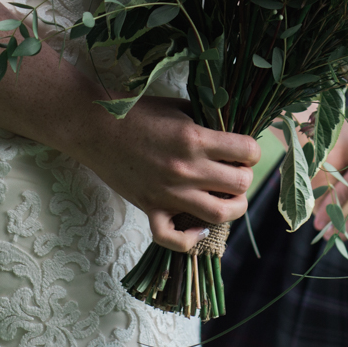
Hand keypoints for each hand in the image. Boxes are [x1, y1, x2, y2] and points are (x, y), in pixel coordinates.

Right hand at [64, 93, 259, 253]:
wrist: (95, 128)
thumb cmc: (137, 112)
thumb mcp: (179, 107)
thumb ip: (208, 120)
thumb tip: (234, 132)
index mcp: (196, 139)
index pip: (247, 151)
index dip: (252, 151)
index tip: (244, 151)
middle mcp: (186, 169)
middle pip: (240, 184)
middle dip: (244, 177)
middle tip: (235, 171)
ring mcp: (168, 193)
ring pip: (219, 215)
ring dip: (233, 208)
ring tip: (230, 199)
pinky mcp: (150, 209)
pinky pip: (174, 239)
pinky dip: (191, 238)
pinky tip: (198, 227)